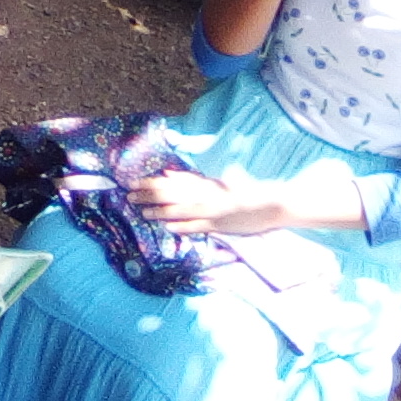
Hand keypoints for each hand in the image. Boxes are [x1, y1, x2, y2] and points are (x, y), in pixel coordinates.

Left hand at [129, 170, 282, 236]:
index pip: (172, 182)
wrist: (271, 203)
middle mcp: (205, 194)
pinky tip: (168, 226)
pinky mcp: (221, 224)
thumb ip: (191, 179)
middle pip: (172, 194)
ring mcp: (213, 210)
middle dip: (149, 196)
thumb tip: (167, 173)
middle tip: (129, 197)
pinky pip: (198, 226)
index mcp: (204, 183)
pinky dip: (183, 225)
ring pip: (182, 210)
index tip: (133, 183)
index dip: (151, 183)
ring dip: (161, 211)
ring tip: (143, 213)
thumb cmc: (242, 193)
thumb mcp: (214, 183)